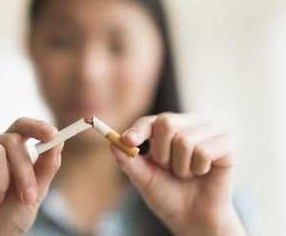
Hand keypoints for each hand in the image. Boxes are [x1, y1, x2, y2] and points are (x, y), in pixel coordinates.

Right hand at [0, 118, 62, 235]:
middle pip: (11, 140)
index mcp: (8, 148)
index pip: (21, 126)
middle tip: (27, 197)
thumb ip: (47, 166)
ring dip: (2, 183)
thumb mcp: (37, 190)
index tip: (53, 134)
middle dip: (24, 171)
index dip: (36, 126)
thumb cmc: (12, 213)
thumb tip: (58, 141)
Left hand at [110, 113, 246, 235]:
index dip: (138, 130)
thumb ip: (128, 162)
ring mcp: (208, 131)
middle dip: (162, 154)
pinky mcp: (226, 143)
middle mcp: (187, 124)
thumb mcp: (144, 179)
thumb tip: (112, 143)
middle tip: (169, 169)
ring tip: (186, 174)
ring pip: (184, 140)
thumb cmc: (167, 194)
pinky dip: (199, 168)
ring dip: (181, 167)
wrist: (193, 217)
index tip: (129, 141)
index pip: (150, 122)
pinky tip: (202, 173)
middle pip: (166, 123)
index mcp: (166, 128)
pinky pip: (204, 150)